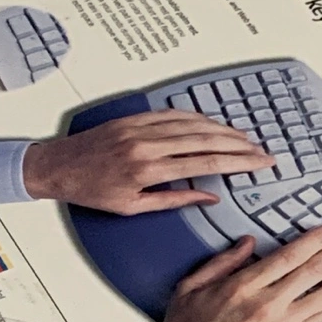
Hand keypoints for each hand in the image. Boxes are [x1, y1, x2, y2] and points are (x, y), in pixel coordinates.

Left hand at [22, 110, 274, 215]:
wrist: (60, 167)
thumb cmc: (94, 191)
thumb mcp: (136, 207)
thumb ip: (175, 200)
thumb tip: (208, 196)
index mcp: (150, 170)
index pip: (206, 162)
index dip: (238, 162)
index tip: (259, 162)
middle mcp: (148, 144)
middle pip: (205, 139)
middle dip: (239, 144)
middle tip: (262, 150)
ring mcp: (141, 127)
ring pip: (192, 123)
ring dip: (223, 128)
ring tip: (245, 137)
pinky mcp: (134, 118)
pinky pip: (173, 114)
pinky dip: (197, 117)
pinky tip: (212, 122)